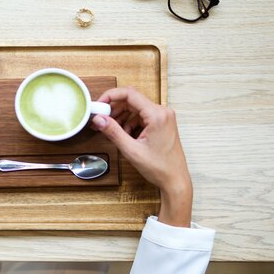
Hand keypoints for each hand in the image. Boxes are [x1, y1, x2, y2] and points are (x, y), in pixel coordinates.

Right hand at [91, 87, 192, 226]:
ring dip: (121, 117)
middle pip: (131, 100)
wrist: (175, 179)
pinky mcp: (161, 123)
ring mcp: (163, 117)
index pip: (130, 94)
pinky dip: (130, 123)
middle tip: (100, 120)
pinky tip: (125, 135)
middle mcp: (162, 112)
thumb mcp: (131, 150)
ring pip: (135, 108)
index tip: (99, 104)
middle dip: (114, 109)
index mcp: (157, 115)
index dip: (111, 96)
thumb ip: (113, 132)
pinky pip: (141, 116)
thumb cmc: (159, 167)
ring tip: (112, 131)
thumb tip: (98, 119)